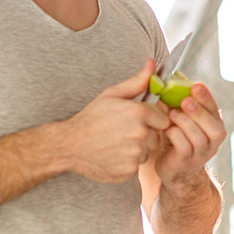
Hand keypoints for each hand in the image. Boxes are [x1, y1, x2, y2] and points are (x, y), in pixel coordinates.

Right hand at [64, 59, 170, 182]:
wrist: (69, 145)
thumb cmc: (90, 118)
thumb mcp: (112, 95)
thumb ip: (137, 82)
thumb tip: (153, 64)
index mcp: (138, 113)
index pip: (163, 119)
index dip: (152, 120)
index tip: (136, 121)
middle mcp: (140, 133)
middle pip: (156, 136)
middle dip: (145, 135)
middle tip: (122, 133)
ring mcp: (134, 153)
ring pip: (147, 152)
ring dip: (137, 149)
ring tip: (116, 144)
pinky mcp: (129, 170)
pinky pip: (137, 165)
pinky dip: (127, 162)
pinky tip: (113, 155)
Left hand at [154, 81, 226, 192]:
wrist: (174, 168)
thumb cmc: (177, 138)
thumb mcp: (182, 117)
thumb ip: (180, 99)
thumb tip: (172, 75)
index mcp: (214, 125)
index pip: (214, 109)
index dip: (206, 97)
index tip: (195, 86)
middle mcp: (213, 140)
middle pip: (212, 125)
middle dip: (198, 111)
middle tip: (185, 101)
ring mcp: (201, 153)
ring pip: (197, 135)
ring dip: (183, 122)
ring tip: (171, 114)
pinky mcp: (186, 162)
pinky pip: (183, 146)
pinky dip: (174, 135)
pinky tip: (166, 129)